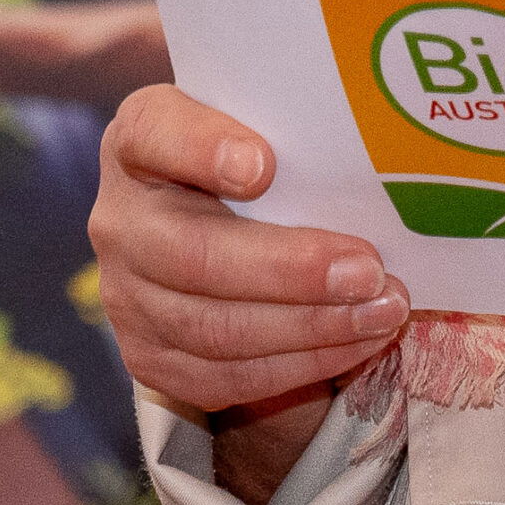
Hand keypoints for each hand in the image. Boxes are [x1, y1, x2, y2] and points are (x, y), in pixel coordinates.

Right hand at [91, 84, 410, 504]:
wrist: (212, 227)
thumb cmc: (255, 160)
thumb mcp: (262, 126)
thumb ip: (294, 133)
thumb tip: (383, 156)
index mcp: (140, 139)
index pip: (155, 132)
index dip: (203, 149)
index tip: (264, 167)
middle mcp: (120, 218)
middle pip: (192, 253)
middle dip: (290, 269)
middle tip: (368, 269)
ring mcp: (125, 296)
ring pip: (213, 328)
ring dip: (310, 326)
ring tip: (382, 310)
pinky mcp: (149, 358)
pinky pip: (223, 377)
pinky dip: (299, 364)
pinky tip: (356, 343)